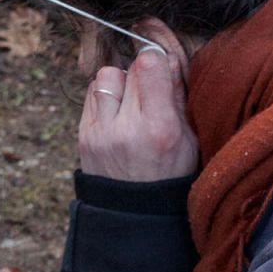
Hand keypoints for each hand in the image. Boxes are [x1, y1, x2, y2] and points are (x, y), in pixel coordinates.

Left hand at [80, 19, 198, 181]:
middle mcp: (127, 128)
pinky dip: (105, 96)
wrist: (135, 214)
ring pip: (106, 76)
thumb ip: (177, 97)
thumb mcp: (189, 141)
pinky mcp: (83, 134)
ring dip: (120, 82)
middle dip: (141, 73)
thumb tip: (167, 57)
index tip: (160, 63)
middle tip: (150, 91)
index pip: (149, 66)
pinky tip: (117, 113)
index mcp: (161, 130)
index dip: (155, 57)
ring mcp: (100, 132)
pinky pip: (91, 93)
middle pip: (129, 68)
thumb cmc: (170, 175)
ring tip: (132, 102)